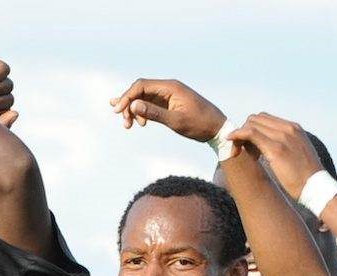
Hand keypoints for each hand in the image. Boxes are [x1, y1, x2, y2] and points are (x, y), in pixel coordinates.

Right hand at [109, 79, 225, 141]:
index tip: (118, 111)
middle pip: (140, 90)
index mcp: (170, 87)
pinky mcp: (169, 103)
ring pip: (144, 98)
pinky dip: (142, 111)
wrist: (217, 129)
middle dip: (129, 105)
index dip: (127, 97)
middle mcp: (168, 87)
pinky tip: (134, 119)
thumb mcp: (176, 121)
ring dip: (134, 110)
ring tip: (128, 125)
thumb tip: (133, 105)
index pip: (141, 86)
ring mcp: (168, 95)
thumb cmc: (200, 124)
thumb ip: (154, 113)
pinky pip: (151, 104)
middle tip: (125, 123)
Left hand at [228, 113, 324, 198]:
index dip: (253, 129)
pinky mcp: (276, 149)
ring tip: (238, 152)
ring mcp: (283, 137)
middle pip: (256, 119)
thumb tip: (273, 152)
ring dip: (240, 135)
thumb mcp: (299, 155)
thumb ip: (287, 147)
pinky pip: (251, 133)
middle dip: (245, 130)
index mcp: (295, 128)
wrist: (317, 188)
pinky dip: (238, 135)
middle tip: (242, 149)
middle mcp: (289, 128)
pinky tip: (231, 144)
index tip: (249, 145)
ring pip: (251, 124)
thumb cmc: (307, 178)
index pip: (266, 119)